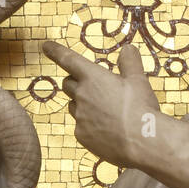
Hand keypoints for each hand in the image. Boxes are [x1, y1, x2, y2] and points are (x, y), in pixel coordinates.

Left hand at [43, 41, 159, 167]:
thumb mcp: (138, 80)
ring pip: (73, 106)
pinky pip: (80, 127)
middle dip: (75, 83)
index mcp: (93, 77)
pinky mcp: (82, 136)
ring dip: (82, 105)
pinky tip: (106, 130)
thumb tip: (127, 49)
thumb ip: (130, 62)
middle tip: (91, 87)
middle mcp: (81, 95)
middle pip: (67, 84)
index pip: (69, 59)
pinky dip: (89, 125)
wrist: (142, 141)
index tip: (46, 46)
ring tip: (104, 111)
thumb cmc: (140, 108)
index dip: (56, 51)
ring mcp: (80, 117)